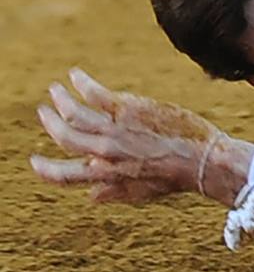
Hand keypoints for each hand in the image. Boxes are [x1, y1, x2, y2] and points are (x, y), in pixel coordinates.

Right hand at [30, 68, 252, 206]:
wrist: (202, 160)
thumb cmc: (175, 177)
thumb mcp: (140, 193)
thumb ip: (113, 192)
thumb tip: (90, 196)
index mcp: (105, 175)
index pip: (63, 175)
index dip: (45, 169)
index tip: (35, 161)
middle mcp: (104, 152)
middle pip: (64, 136)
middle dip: (50, 124)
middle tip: (43, 113)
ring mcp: (114, 129)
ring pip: (74, 112)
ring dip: (60, 100)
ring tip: (54, 90)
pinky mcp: (129, 109)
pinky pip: (95, 93)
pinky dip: (82, 83)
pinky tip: (75, 75)